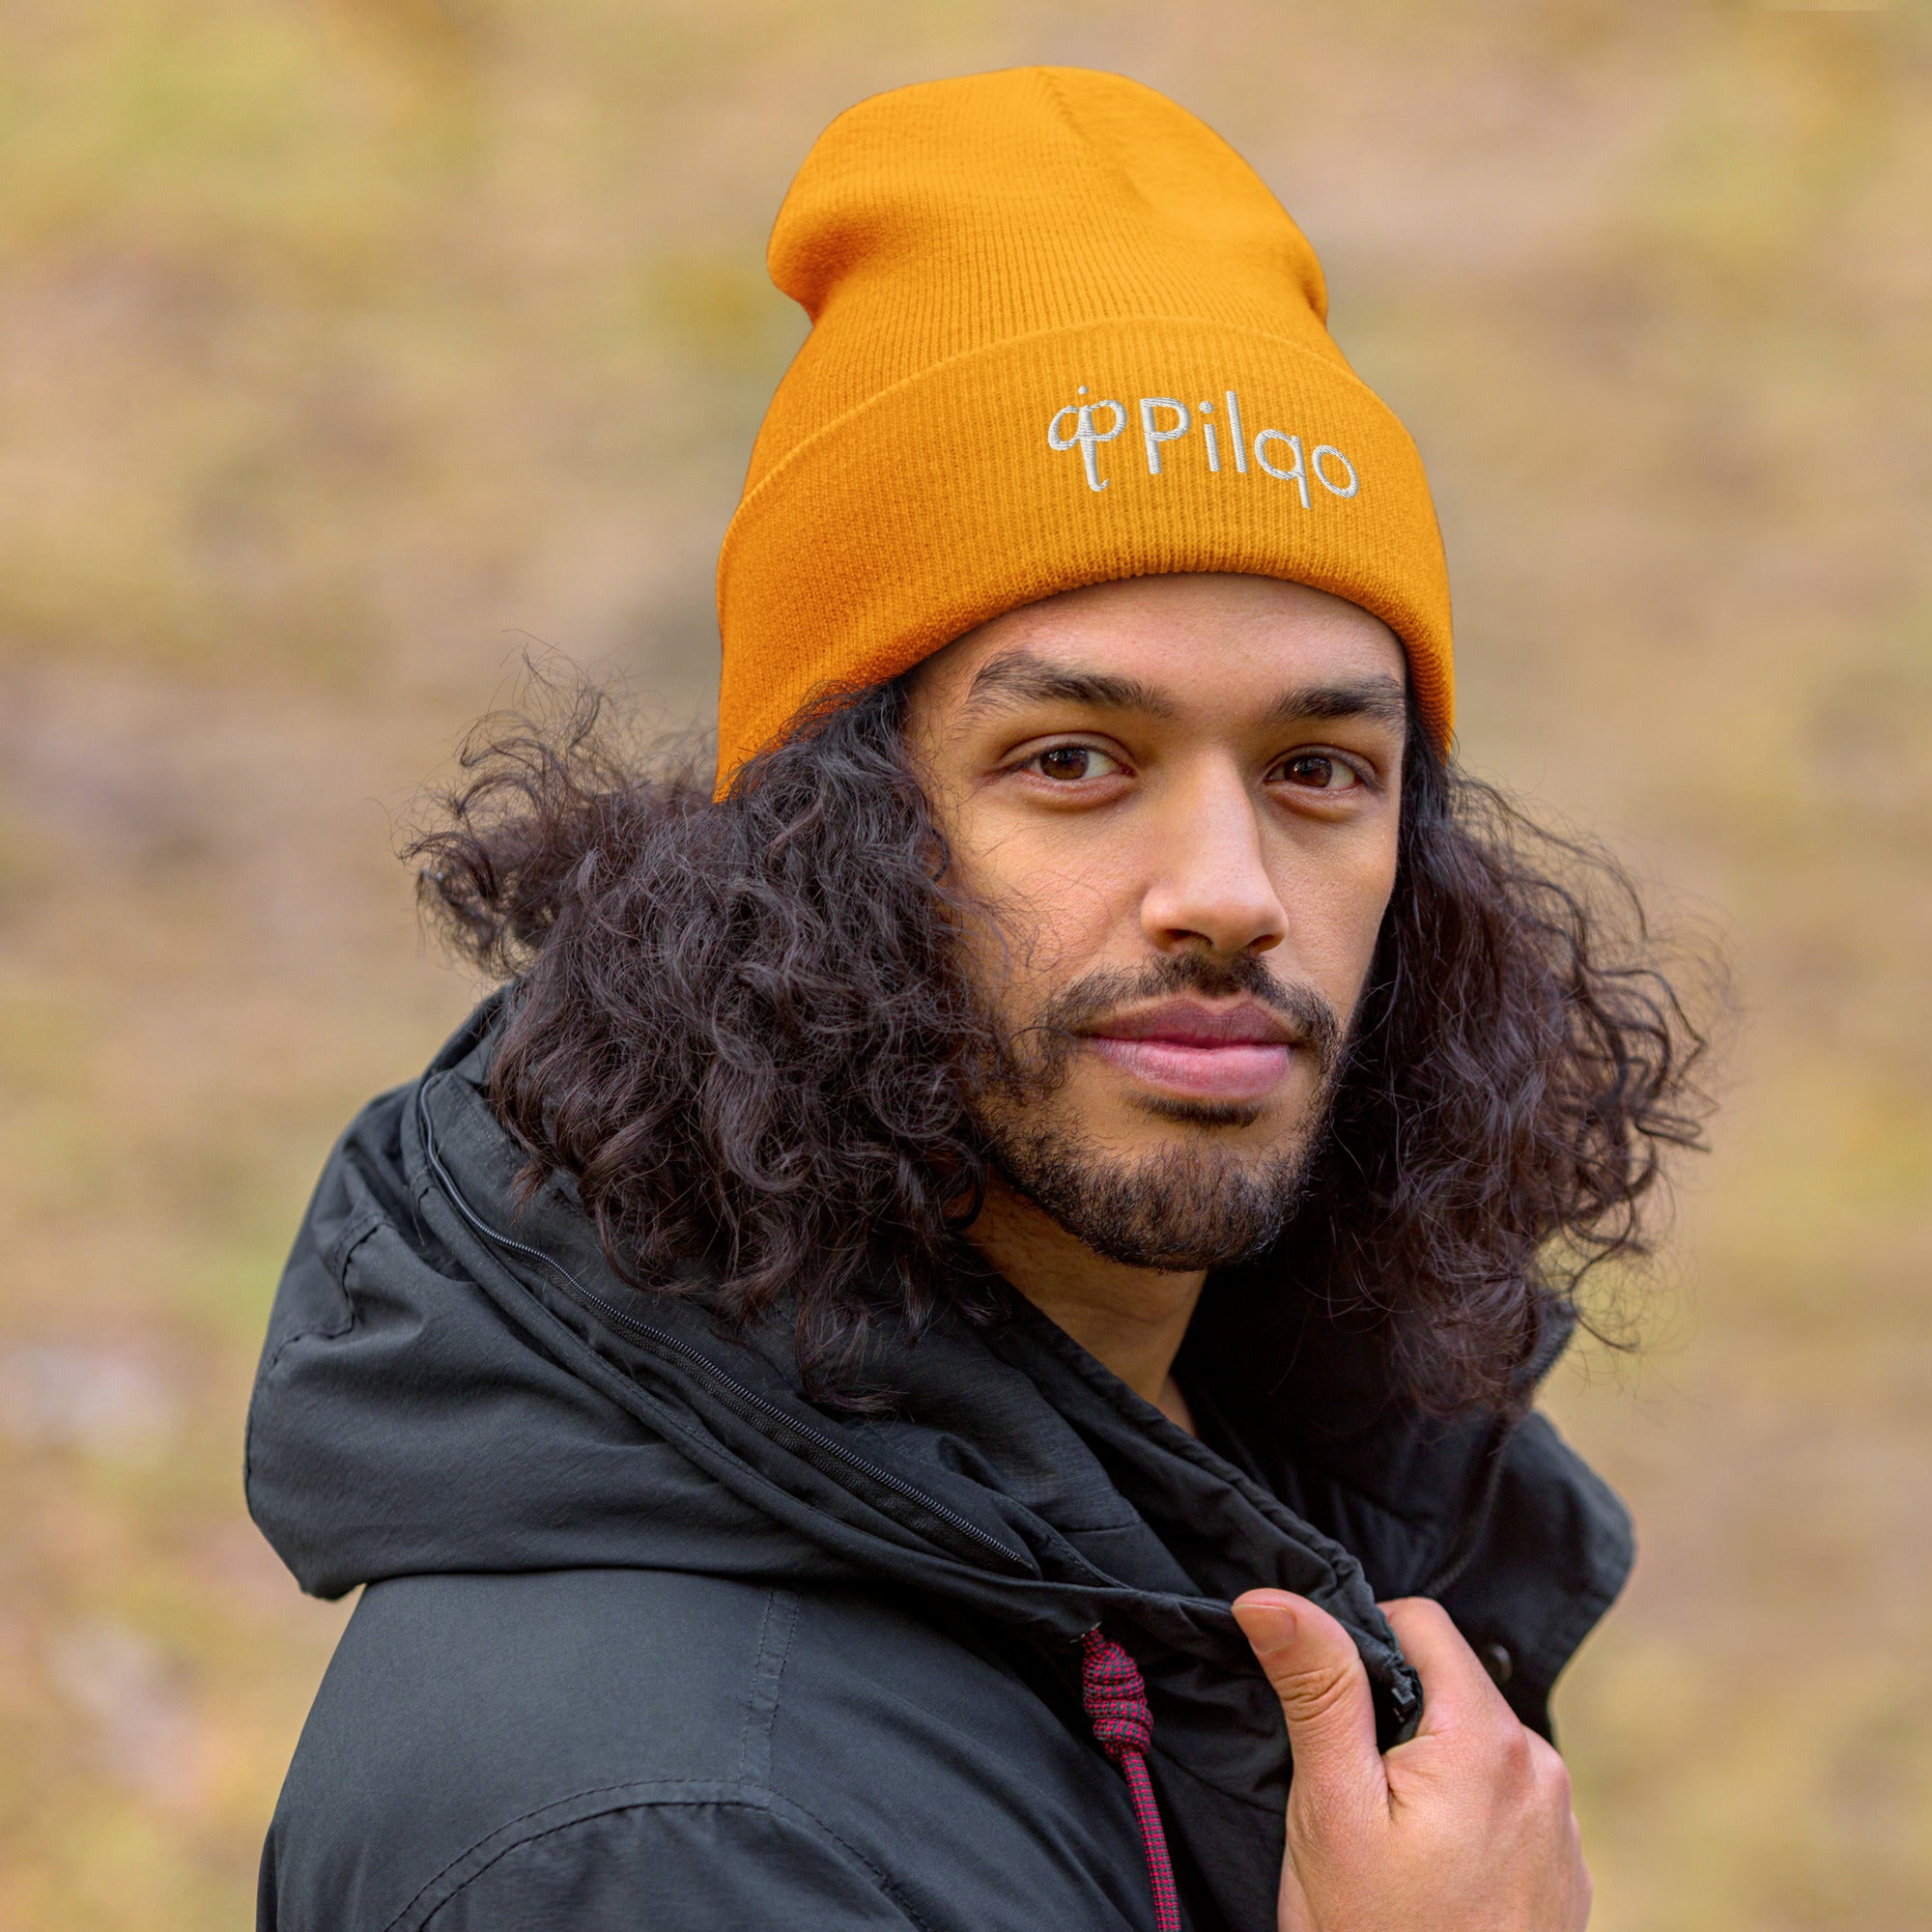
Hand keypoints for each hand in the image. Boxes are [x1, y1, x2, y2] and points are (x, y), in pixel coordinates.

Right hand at [1232, 1591, 1589, 1931]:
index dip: (1359, 1643)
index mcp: (1489, 1739)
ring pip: (1474, 1744)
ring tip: (1386, 1843)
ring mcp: (1562, 1826)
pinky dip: (1462, 1814)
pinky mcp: (1564, 1872)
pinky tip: (1428, 1876)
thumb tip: (1271, 1595)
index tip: (1324, 1709)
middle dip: (1392, 1714)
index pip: (1421, 1622)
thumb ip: (1317, 1688)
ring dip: (1428, 1765)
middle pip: (1449, 1684)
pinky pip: (1504, 1801)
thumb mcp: (1330, 1808)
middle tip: (1347, 1791)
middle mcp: (1543, 1769)